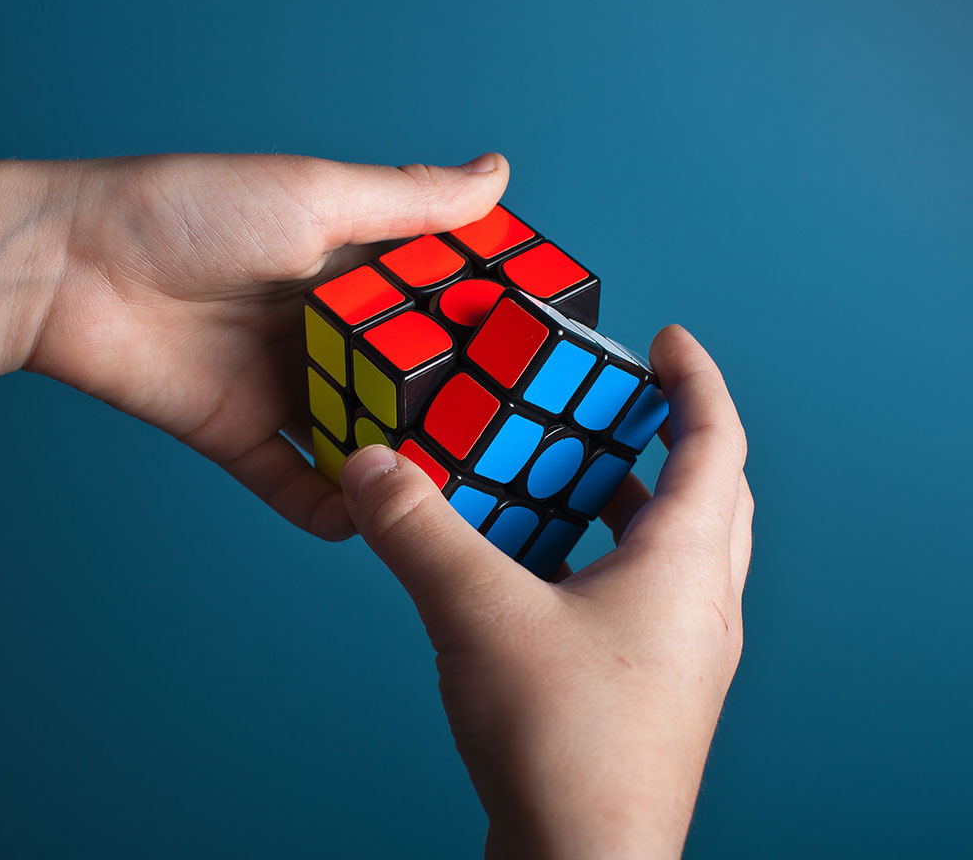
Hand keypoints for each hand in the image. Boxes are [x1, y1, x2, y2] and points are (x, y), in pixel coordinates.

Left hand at [0, 151, 507, 539]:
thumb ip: (410, 202)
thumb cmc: (194, 210)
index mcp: (350, 271)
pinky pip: (291, 483)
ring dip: (395, 465)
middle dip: (449, 410)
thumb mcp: (317, 194)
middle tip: (507, 443)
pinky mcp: (239, 434)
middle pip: (403, 380)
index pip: (435, 304)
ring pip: (358, 436)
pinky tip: (363, 523)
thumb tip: (497, 174)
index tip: (538, 355)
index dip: (485, 328)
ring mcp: (284, 387)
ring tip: (450, 496)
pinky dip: (324, 508)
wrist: (72, 266)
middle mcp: (326, 331)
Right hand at [340, 325, 751, 858]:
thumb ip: (419, 530)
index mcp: (684, 565)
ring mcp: (679, 651)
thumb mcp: (478, 614)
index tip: (670, 340)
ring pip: (675, 544)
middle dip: (670, 432)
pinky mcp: (648, 686)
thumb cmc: (564, 747)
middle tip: (621, 399)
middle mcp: (698, 604)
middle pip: (709, 490)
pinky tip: (544, 561)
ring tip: (575, 469)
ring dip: (632, 496)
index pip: (714, 441)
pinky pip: (639, 590)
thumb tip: (372, 464)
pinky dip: (602, 553)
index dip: (695, 379)